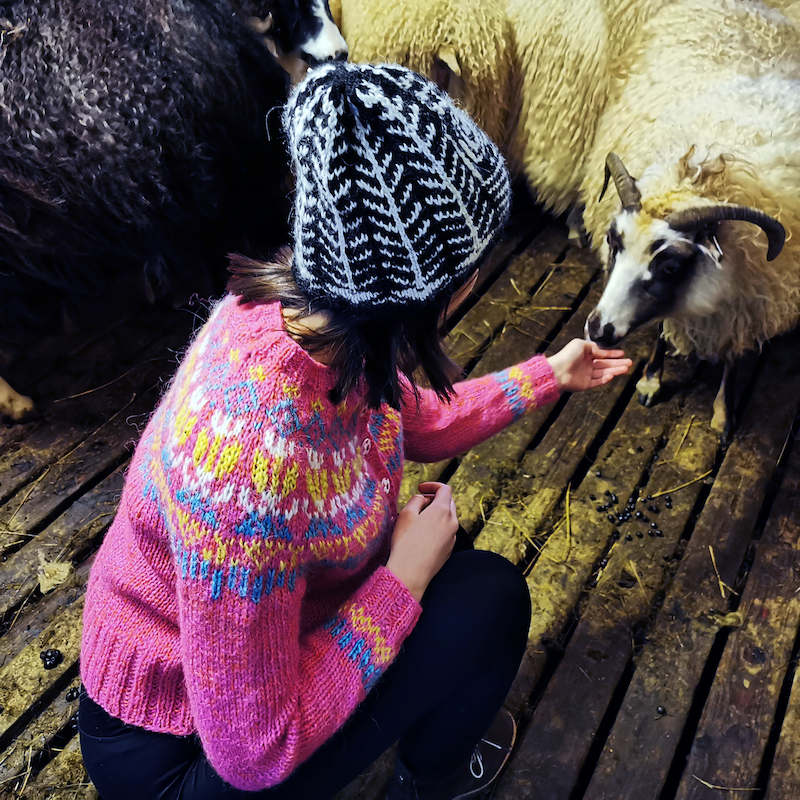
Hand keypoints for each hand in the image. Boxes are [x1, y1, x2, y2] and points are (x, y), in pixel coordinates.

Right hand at [386, 482, 457, 602]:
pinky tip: (422, 535)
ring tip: (419, 519)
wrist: (410, 573)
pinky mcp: (449, 549)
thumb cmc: (405, 543)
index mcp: (442, 511)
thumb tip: (424, 499)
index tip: (421, 488)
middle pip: (449, 503)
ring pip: (448, 518)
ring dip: (436, 513)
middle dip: (435, 498)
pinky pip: (446, 532)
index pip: (445, 489)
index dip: (432, 485)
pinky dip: (437, 527)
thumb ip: (417, 500)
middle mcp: (452, 523)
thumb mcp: (406, 514)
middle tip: (420, 501)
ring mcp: (452, 537)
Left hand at [547, 339, 631, 392]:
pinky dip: (605, 379)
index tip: (622, 354)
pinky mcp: (586, 384)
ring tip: (626, 368)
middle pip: (605, 364)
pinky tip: (612, 375)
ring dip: (615, 370)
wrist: (557, 371)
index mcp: (585, 354)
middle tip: (629, 363)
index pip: (602, 354)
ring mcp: (586, 375)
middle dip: (618, 363)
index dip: (612, 354)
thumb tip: (603, 352)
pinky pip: (598, 381)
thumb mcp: (581, 345)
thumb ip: (594, 347)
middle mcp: (587, 365)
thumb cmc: (567, 355)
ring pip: (604, 372)